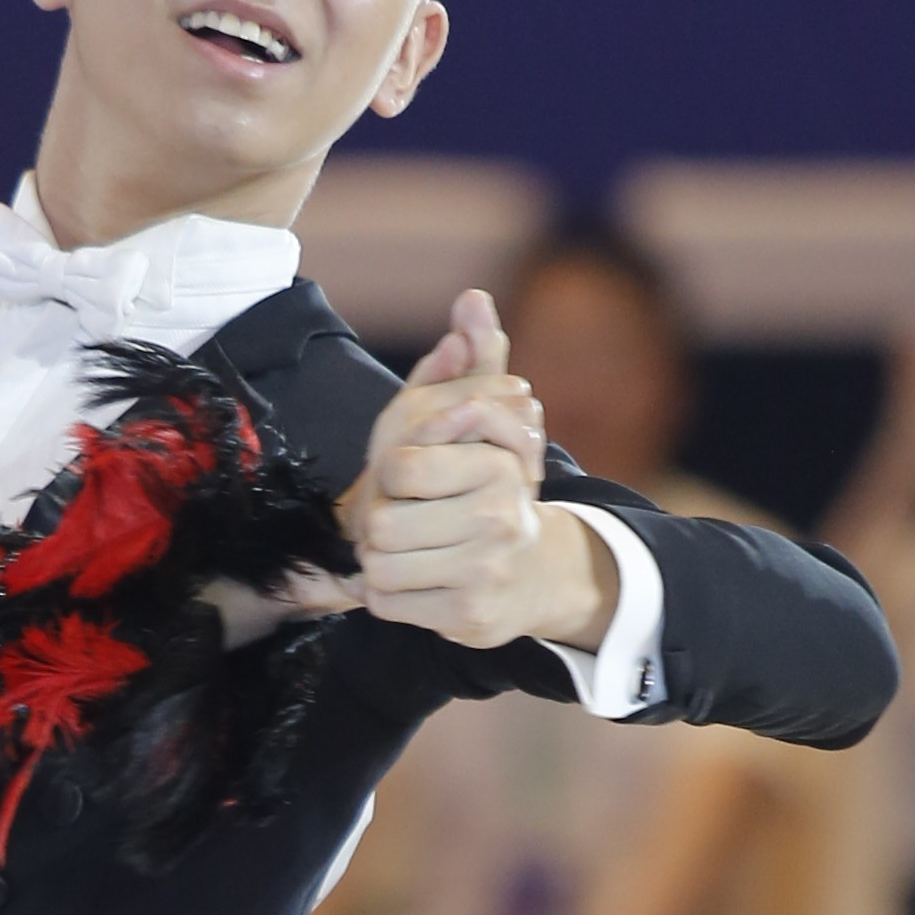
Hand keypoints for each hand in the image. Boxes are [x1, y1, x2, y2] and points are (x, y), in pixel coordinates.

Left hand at [338, 290, 616, 657]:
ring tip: (408, 551)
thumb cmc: (492, 489)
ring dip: (381, 560)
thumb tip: (473, 297)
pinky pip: (386, 602)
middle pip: (381, 523)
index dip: (388, 475)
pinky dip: (388, 594)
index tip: (410, 480)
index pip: (398, 468)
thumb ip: (476, 358)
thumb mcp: (485, 419)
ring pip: (379, 565)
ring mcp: (485, 572)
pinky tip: (415, 582)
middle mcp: (498, 519)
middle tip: (402, 521)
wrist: (535, 574)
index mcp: (499, 467)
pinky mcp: (468, 617)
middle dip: (380, 523)